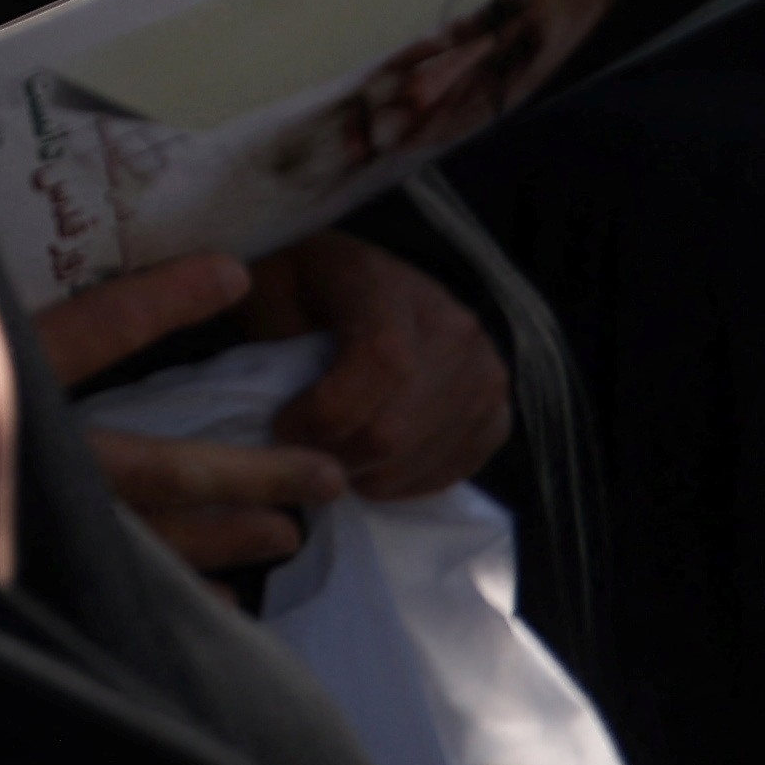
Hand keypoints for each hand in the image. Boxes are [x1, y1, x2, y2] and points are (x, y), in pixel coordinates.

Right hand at [41, 252, 339, 571]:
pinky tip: (233, 595)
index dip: (160, 302)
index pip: (91, 332)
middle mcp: (32, 456)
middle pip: (158, 467)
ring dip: (231, 531)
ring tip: (289, 533)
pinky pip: (132, 581)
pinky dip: (189, 589)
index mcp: (5, 383)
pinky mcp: (42, 562)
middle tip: (327, 477)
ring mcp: (41, 517)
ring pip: (157, 532)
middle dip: (251, 474)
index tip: (234, 274)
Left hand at [263, 230, 510, 499]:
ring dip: (365, 474)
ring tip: (333, 455)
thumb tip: (268, 403)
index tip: (282, 425)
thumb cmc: (301, 289)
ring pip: (421, 456)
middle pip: (397, 426)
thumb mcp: (267, 291)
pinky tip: (372, 464)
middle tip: (300, 453)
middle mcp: (451, 324)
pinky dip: (404, 481)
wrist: (362, 282)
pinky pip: (453, 468)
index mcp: (386, 285)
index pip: (380, 362)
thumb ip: (268, 338)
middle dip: (336, 454)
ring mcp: (484, 369)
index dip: (326, 412)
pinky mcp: (496, 408)